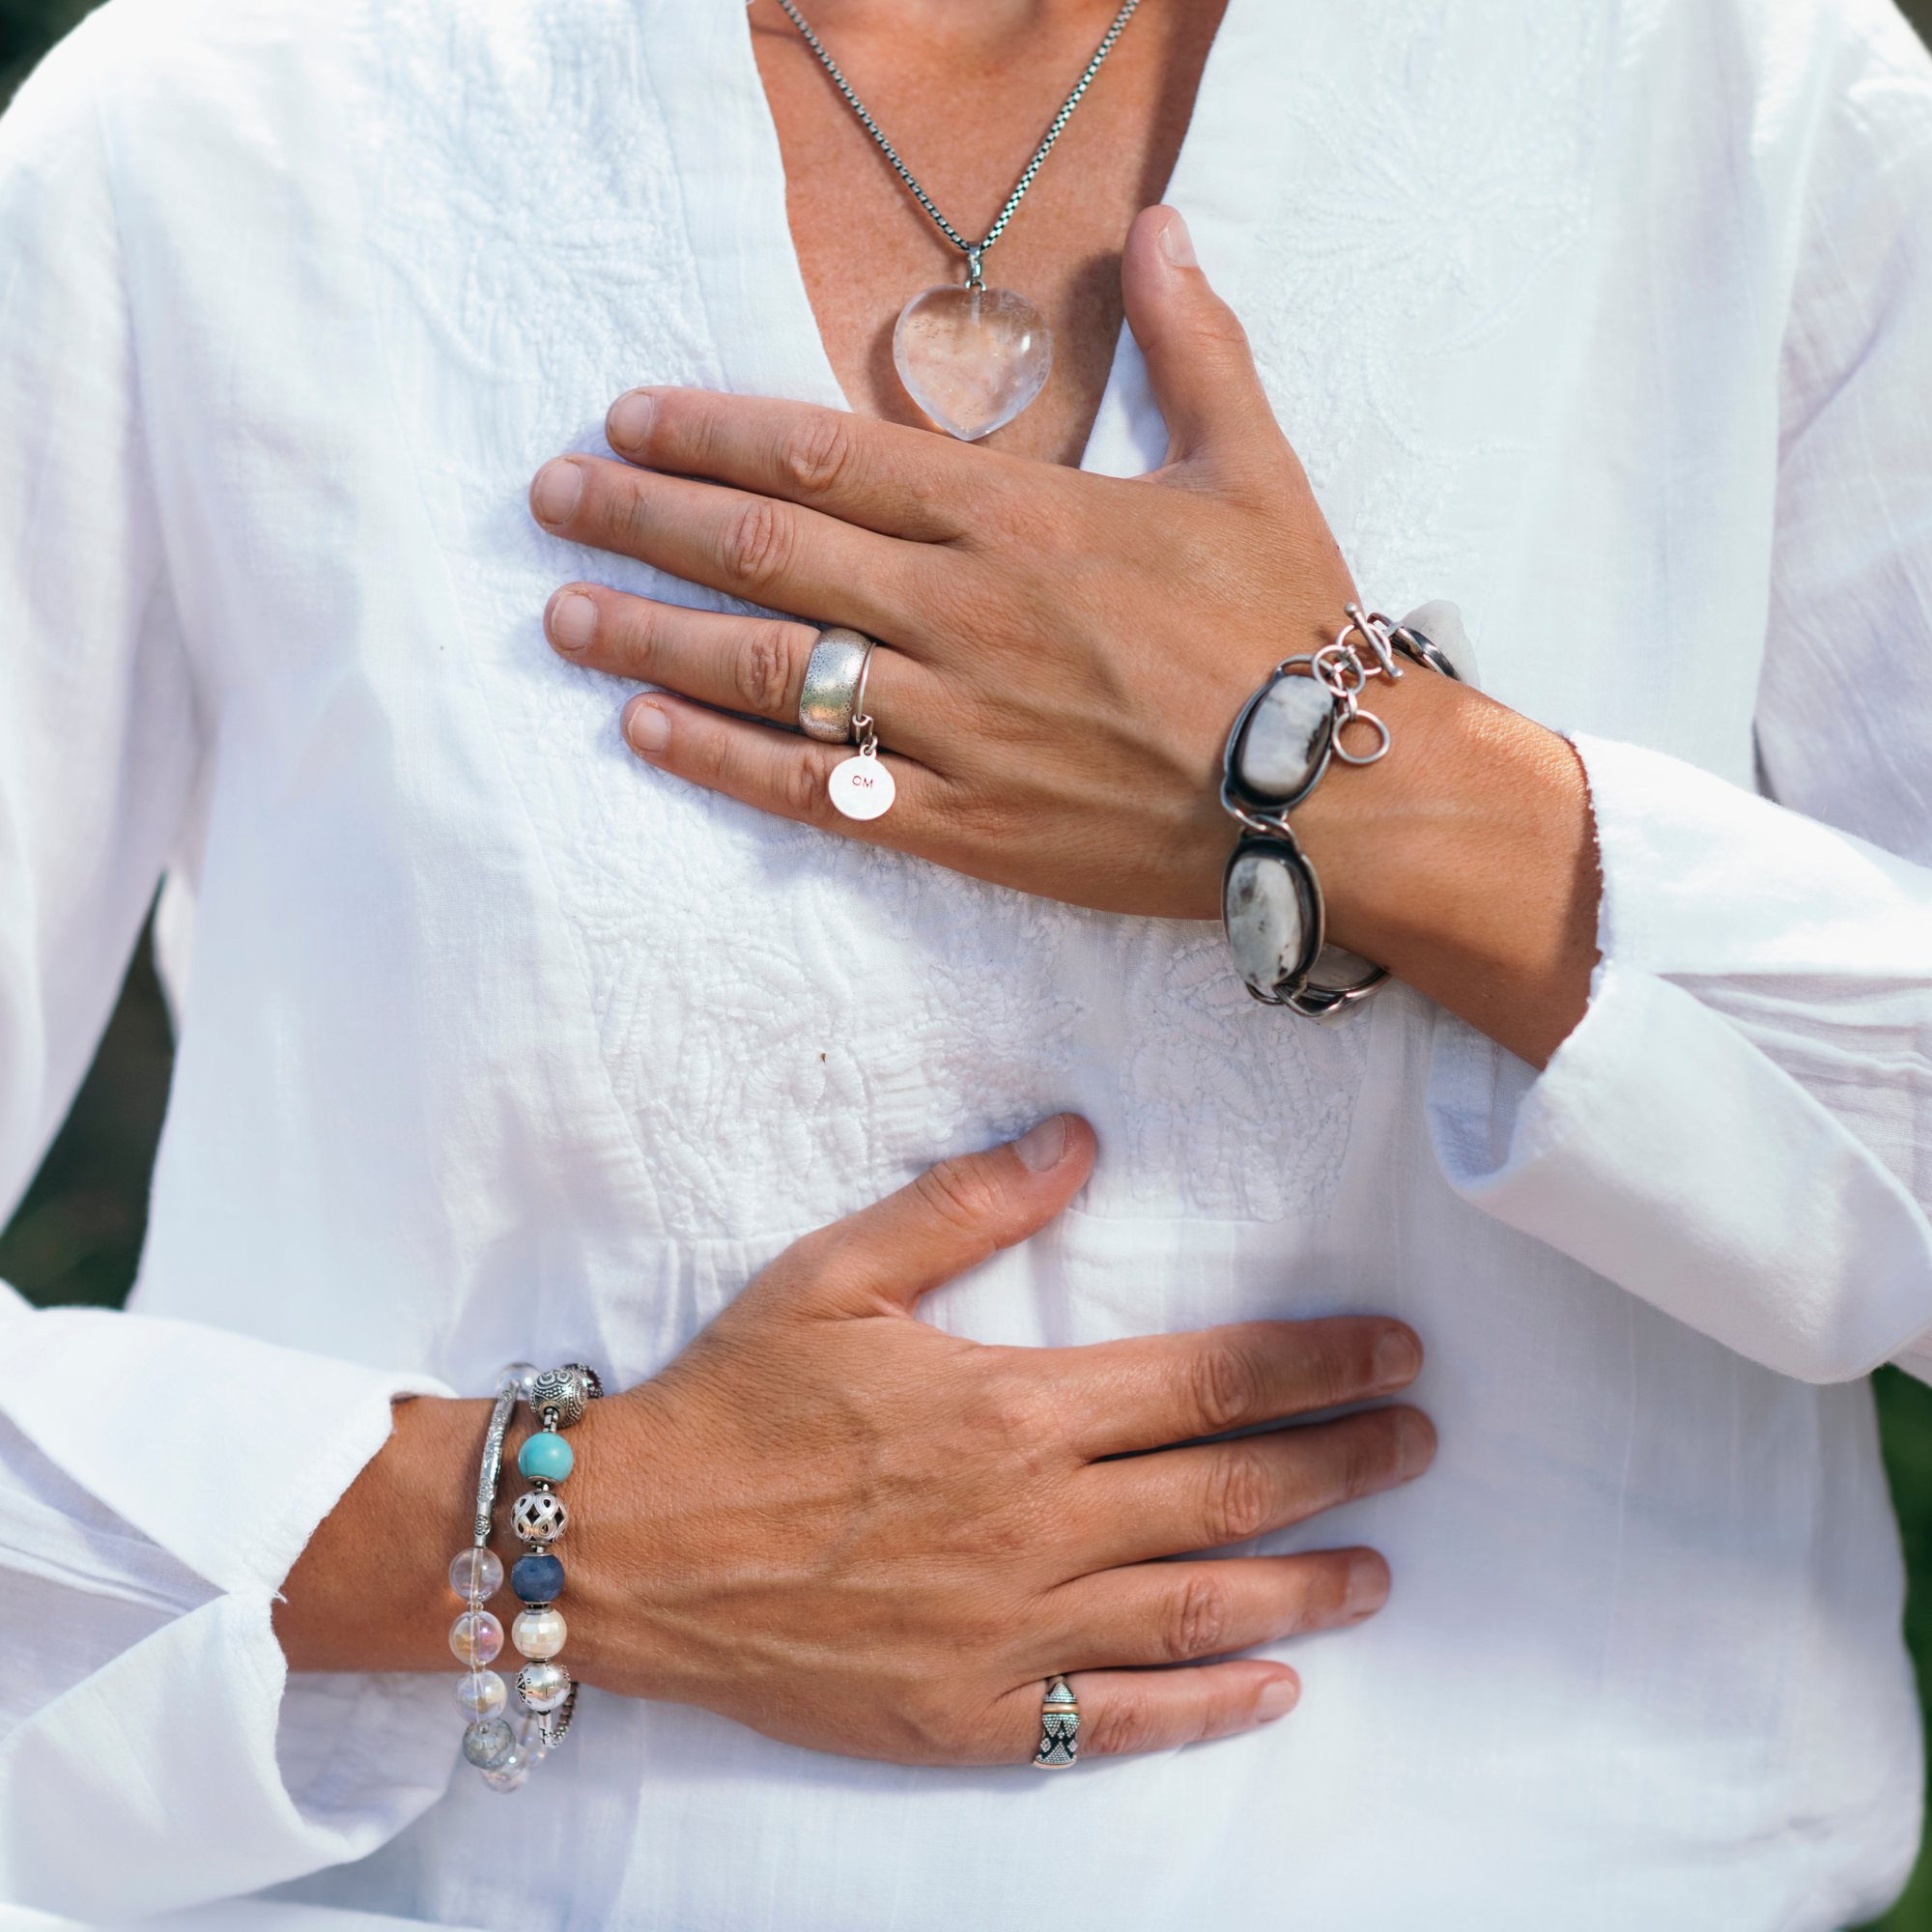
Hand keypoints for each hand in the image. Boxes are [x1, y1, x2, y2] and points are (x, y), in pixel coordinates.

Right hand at [278, 1118, 1433, 1765]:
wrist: (628, 1548)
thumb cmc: (733, 1401)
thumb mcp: (838, 1274)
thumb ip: (969, 1205)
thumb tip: (1078, 1139)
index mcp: (1018, 1408)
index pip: (1213, 1380)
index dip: (1320, 1365)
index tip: (1394, 1352)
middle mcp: (1040, 1523)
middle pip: (1235, 1491)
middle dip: (1344, 1462)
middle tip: (1420, 1443)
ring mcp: (1015, 1630)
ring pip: (1203, 1606)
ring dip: (1308, 1582)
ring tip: (1381, 1567)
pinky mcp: (975, 1714)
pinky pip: (1122, 1718)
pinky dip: (1209, 1704)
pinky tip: (1273, 1687)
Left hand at [530, 206, 1599, 1065]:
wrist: (1334, 791)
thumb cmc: (1291, 627)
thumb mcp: (1251, 465)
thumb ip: (1192, 344)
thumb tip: (1162, 225)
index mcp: (1015, 516)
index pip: (825, 455)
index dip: (711, 431)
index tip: (626, 417)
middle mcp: (959, 612)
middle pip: (766, 551)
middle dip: (645, 518)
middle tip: (552, 498)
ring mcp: (951, 724)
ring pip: (769, 670)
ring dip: (651, 636)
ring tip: (563, 614)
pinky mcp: (960, 822)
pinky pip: (816, 788)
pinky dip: (723, 760)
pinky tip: (646, 733)